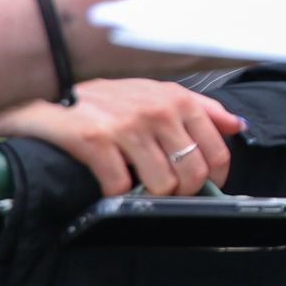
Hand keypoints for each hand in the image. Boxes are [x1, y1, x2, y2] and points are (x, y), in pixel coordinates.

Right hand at [0, 79, 241, 195]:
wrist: (48, 89)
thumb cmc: (106, 96)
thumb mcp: (157, 92)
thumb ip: (201, 108)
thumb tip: (237, 126)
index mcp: (179, 100)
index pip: (217, 151)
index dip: (214, 177)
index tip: (204, 187)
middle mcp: (158, 111)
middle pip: (194, 173)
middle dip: (183, 192)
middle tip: (166, 191)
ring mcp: (128, 125)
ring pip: (162, 184)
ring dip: (151, 196)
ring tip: (138, 188)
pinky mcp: (95, 140)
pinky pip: (121, 186)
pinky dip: (116, 194)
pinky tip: (110, 185)